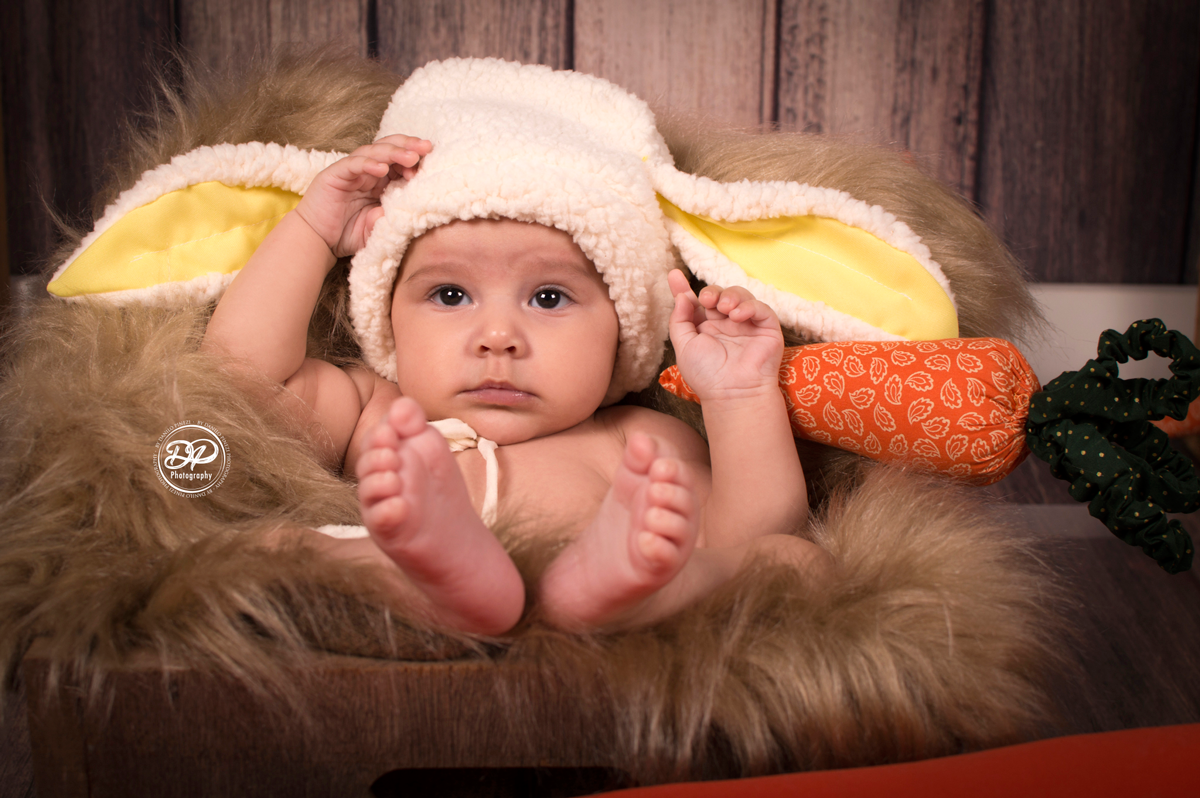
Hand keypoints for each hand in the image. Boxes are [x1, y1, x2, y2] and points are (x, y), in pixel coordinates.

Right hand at [294, 134, 432, 257]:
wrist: (317, 242)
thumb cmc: (346, 235)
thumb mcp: (377, 229)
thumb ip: (391, 220)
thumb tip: (407, 209)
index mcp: (379, 181)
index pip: (399, 162)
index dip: (415, 160)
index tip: (433, 164)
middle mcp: (366, 172)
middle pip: (389, 149)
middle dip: (409, 146)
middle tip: (427, 148)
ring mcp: (350, 171)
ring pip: (373, 152)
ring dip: (393, 152)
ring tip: (411, 157)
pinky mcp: (334, 174)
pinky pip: (353, 164)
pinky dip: (368, 163)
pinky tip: (382, 168)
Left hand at [667, 269, 783, 400]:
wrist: (732, 393)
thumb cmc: (707, 375)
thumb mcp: (684, 346)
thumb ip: (680, 320)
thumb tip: (682, 296)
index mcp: (704, 329)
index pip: (694, 303)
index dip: (683, 288)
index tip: (673, 275)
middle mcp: (725, 324)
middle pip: (718, 294)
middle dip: (712, 292)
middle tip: (708, 299)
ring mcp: (746, 325)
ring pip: (740, 296)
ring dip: (730, 296)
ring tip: (724, 308)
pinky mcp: (766, 328)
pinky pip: (760, 308)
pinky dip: (749, 306)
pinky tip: (738, 316)